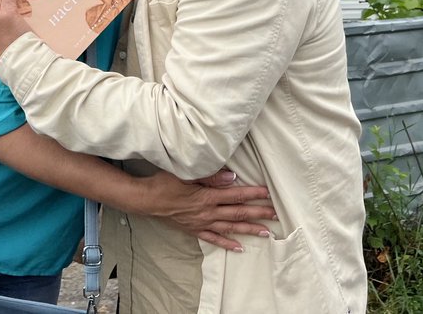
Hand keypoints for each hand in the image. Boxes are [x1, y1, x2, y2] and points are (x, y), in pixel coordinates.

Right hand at [138, 169, 275, 252]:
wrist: (146, 200)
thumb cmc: (164, 183)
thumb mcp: (186, 173)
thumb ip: (211, 176)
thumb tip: (232, 177)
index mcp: (206, 196)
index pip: (236, 195)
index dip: (253, 194)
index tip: (268, 193)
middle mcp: (207, 212)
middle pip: (238, 213)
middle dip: (258, 213)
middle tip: (276, 214)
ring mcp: (201, 223)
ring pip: (230, 228)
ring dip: (249, 230)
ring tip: (266, 233)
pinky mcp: (194, 230)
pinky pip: (214, 239)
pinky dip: (227, 244)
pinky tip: (239, 247)